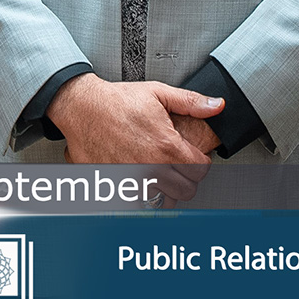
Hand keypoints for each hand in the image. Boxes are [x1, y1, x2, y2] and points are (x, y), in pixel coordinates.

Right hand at [46, 74, 220, 200]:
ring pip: (164, 202)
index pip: (201, 170)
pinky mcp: (116, 188)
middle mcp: (151, 167)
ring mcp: (133, 181)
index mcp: (166, 146)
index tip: (193, 158)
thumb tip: (216, 106)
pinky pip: (139, 206)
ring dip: (166, 192)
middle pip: (186, 190)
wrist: (82, 108)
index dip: (200, 162)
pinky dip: (143, 198)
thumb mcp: (158, 93)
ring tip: (162, 177)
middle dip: (186, 179)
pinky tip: (142, 184)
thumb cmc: (116, 101)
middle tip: (179, 168)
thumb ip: (190, 102)